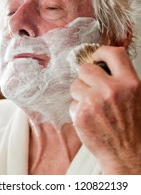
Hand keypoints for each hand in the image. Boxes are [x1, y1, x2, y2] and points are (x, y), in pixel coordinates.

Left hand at [70, 46, 140, 173]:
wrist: (128, 154)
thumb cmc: (133, 126)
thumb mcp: (136, 96)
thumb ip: (121, 78)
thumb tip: (101, 62)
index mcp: (129, 83)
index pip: (113, 53)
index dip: (102, 52)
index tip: (96, 56)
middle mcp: (111, 90)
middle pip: (85, 68)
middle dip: (87, 77)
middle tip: (94, 89)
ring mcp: (94, 102)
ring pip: (75, 85)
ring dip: (80, 94)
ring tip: (93, 107)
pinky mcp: (80, 115)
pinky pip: (71, 103)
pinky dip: (77, 110)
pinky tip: (90, 119)